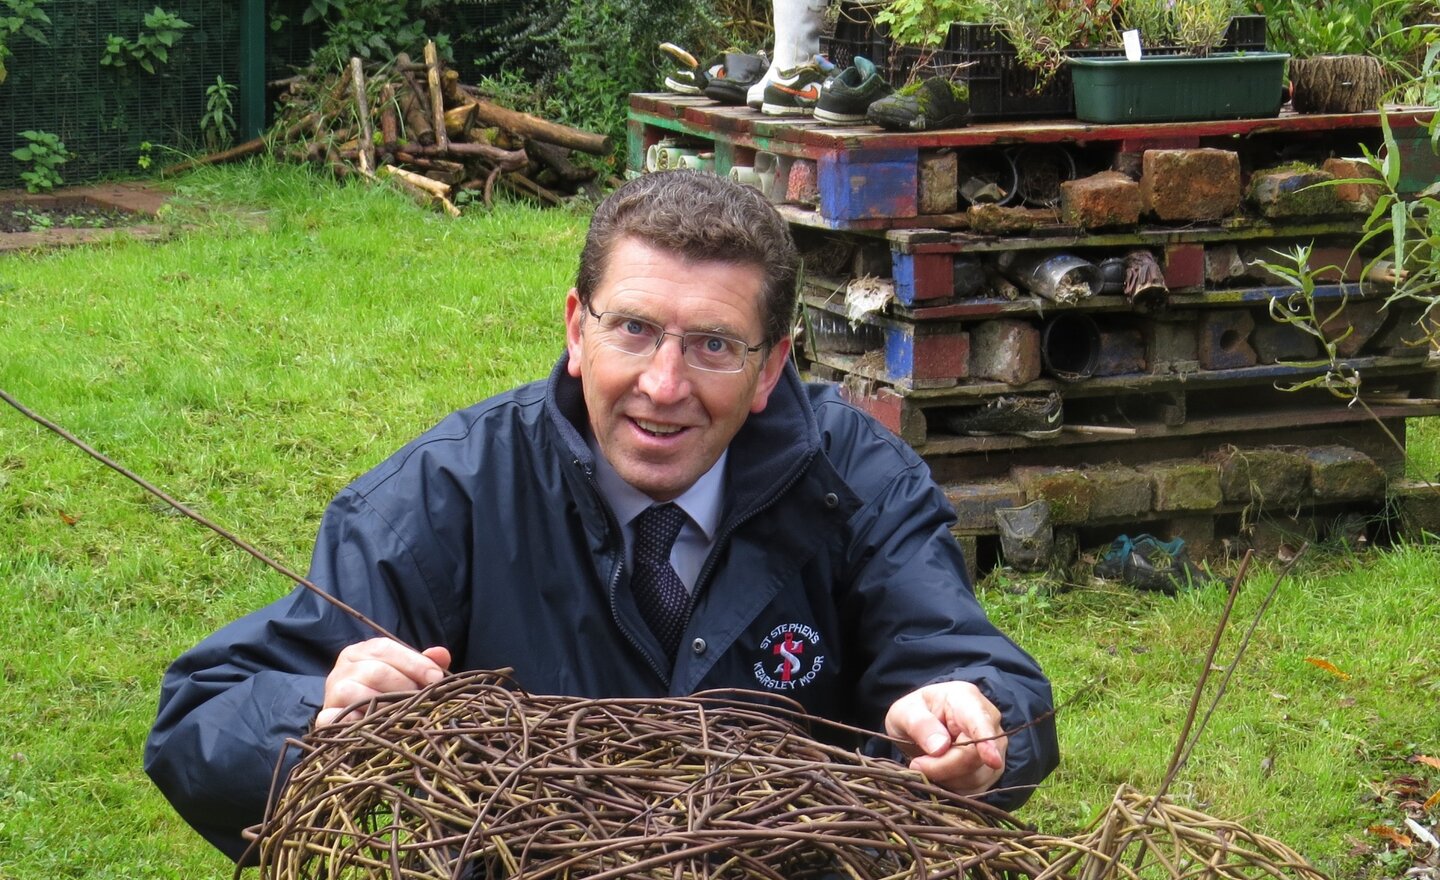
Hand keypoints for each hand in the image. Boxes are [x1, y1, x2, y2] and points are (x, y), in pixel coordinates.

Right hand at [314, 638, 450, 726]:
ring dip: (386, 706)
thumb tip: (442, 655)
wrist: (348, 718)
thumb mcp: (403, 673)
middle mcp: (343, 668)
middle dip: (405, 686)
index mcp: (361, 651)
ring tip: (404, 715)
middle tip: (422, 701)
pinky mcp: (325, 717)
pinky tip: (376, 727)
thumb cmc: (382, 692)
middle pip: (376, 671)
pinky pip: (338, 719)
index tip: (436, 679)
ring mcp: (331, 692)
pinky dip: (357, 723)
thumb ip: (423, 664)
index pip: (386, 649)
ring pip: (359, 694)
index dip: (414, 662)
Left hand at [884, 681, 1006, 795]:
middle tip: (917, 764)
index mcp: (966, 700)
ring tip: (927, 763)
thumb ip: (919, 724)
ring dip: (947, 778)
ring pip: (976, 777)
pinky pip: (976, 789)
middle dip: (943, 767)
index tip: (992, 761)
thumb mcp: (905, 712)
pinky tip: (941, 773)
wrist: (923, 725)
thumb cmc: (915, 714)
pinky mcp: (992, 771)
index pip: (981, 723)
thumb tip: (940, 747)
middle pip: (975, 757)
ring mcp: (995, 748)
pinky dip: (954, 787)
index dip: (987, 744)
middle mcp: (989, 723)